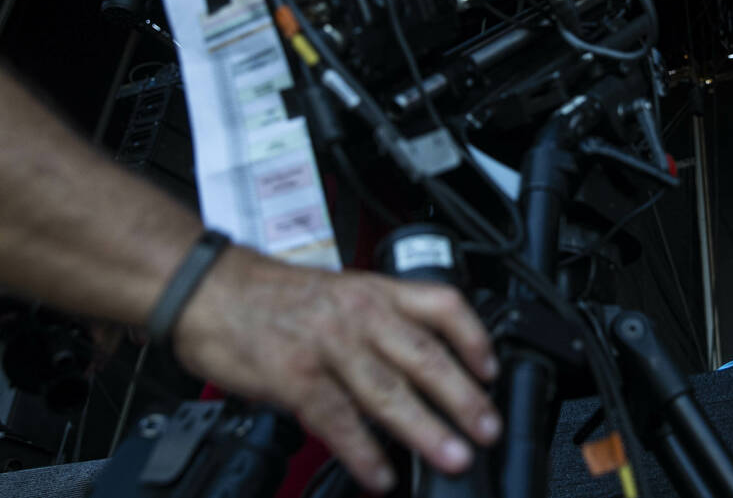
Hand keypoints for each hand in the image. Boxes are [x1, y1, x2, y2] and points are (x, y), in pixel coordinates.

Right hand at [172, 248, 501, 494]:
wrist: (208, 289)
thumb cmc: (273, 296)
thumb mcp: (342, 291)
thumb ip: (381, 322)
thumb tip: (422, 363)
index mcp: (375, 291)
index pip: (443, 306)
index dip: (474, 339)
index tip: (492, 371)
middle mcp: (359, 315)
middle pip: (425, 356)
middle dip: (463, 397)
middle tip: (487, 428)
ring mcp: (328, 346)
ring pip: (389, 391)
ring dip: (426, 429)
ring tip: (453, 456)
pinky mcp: (294, 377)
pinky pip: (338, 420)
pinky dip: (363, 452)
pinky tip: (381, 474)